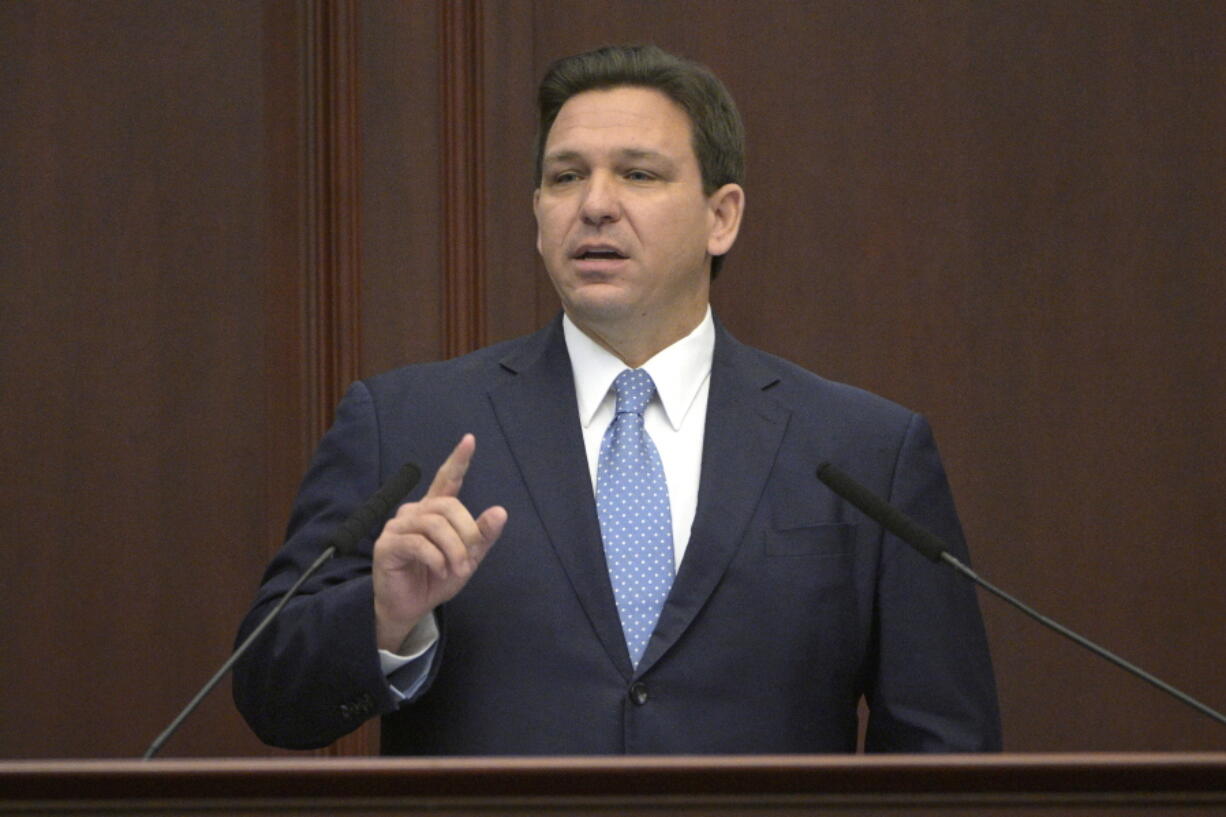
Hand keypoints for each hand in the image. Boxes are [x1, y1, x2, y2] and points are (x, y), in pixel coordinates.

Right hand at [371, 434, 506, 651]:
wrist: (410, 607)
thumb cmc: (436, 578)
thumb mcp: (468, 559)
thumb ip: (482, 536)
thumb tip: (500, 511)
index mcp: (434, 511)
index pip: (447, 479)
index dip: (458, 460)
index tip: (470, 439)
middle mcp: (415, 512)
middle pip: (448, 507)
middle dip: (466, 533)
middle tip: (469, 561)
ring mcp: (398, 527)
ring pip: (434, 525)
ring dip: (453, 550)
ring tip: (456, 569)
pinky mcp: (387, 545)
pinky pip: (418, 544)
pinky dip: (436, 559)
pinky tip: (440, 571)